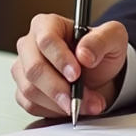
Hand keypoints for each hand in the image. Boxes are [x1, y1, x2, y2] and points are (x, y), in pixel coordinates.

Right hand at [12, 14, 127, 118]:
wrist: (98, 76)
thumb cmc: (100, 52)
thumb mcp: (112, 38)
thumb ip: (101, 40)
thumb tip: (84, 54)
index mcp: (47, 25)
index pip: (46, 40)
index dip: (60, 59)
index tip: (76, 74)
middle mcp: (30, 45)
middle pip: (34, 68)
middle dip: (58, 88)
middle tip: (78, 99)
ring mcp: (24, 68)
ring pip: (30, 90)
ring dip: (59, 103)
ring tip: (86, 104)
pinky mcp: (23, 90)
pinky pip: (31, 105)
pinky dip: (53, 111)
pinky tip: (71, 107)